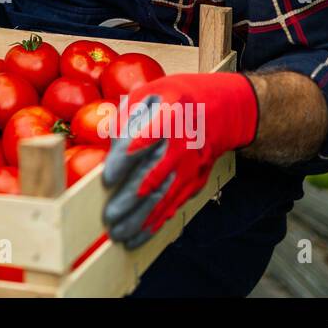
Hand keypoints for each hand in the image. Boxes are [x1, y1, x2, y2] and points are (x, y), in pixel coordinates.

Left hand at [101, 72, 258, 248]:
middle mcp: (182, 145)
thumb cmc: (177, 99)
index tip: (108, 178)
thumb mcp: (152, 92)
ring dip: (142, 218)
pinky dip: (157, 221)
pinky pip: (174, 204)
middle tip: (109, 216)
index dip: (126, 158)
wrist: (220, 110)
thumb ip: (127, 113)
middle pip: (154, 176)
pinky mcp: (195, 181)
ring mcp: (190, 167)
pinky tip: (140, 235)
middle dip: (131, 199)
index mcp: (170, 116)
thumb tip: (110, 140)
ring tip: (120, 234)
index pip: (147, 139)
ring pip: (164, 197)